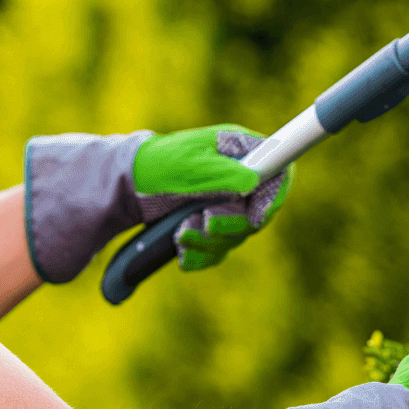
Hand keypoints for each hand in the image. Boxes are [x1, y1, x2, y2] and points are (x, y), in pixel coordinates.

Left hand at [132, 125, 293, 270]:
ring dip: (208, 241)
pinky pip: (218, 250)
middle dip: (230, 224)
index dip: (274, 198)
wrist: (129, 185)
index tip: (256, 217)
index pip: (279, 174)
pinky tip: (181, 248)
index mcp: (241, 153)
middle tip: (205, 222)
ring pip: (236, 237)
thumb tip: (255, 183)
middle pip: (259, 214)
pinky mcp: (213, 227)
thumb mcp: (190, 165)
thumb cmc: (159, 164)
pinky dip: (199, 254)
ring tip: (180, 232)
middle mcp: (241, 180)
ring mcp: (229, 205)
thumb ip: (224, 173)